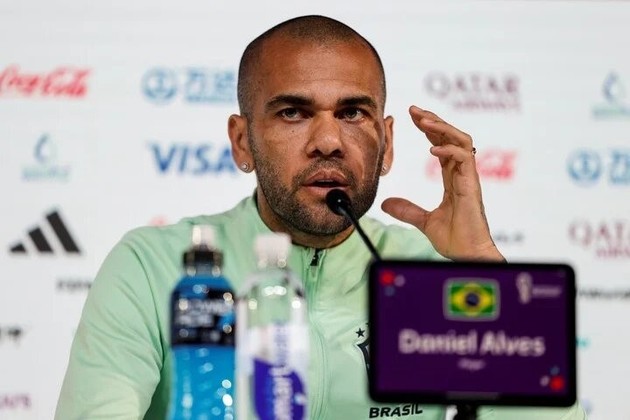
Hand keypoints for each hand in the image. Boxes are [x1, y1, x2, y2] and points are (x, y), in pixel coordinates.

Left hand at [381, 106, 504, 260]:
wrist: (468, 255)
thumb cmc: (455, 239)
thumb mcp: (424, 221)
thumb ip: (407, 210)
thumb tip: (386, 203)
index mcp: (453, 178)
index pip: (441, 145)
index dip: (429, 129)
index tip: (411, 117)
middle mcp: (462, 174)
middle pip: (451, 136)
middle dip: (433, 119)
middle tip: (413, 109)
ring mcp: (469, 178)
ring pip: (461, 140)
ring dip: (442, 127)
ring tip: (423, 120)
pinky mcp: (472, 186)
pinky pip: (465, 158)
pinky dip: (448, 150)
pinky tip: (432, 149)